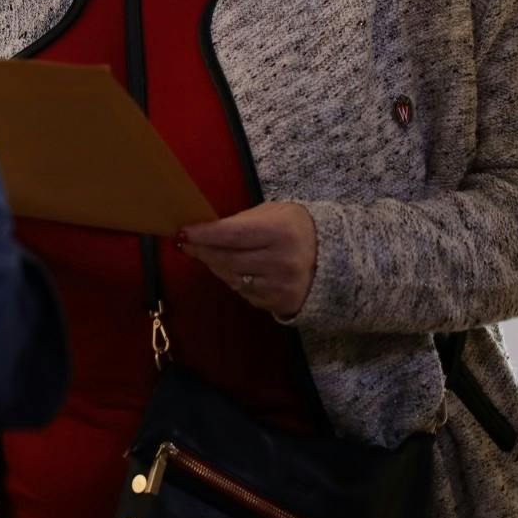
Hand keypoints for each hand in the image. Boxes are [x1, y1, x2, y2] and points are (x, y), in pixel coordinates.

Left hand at [176, 202, 315, 318]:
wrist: (334, 258)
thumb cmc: (297, 228)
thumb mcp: (274, 213)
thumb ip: (241, 222)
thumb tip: (204, 230)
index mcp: (280, 232)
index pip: (231, 235)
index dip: (203, 235)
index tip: (182, 233)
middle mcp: (281, 262)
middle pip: (227, 260)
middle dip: (202, 251)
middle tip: (186, 244)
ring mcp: (281, 287)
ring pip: (232, 279)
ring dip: (215, 266)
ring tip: (206, 254)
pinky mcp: (280, 303)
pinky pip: (244, 292)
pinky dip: (233, 280)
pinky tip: (230, 269)